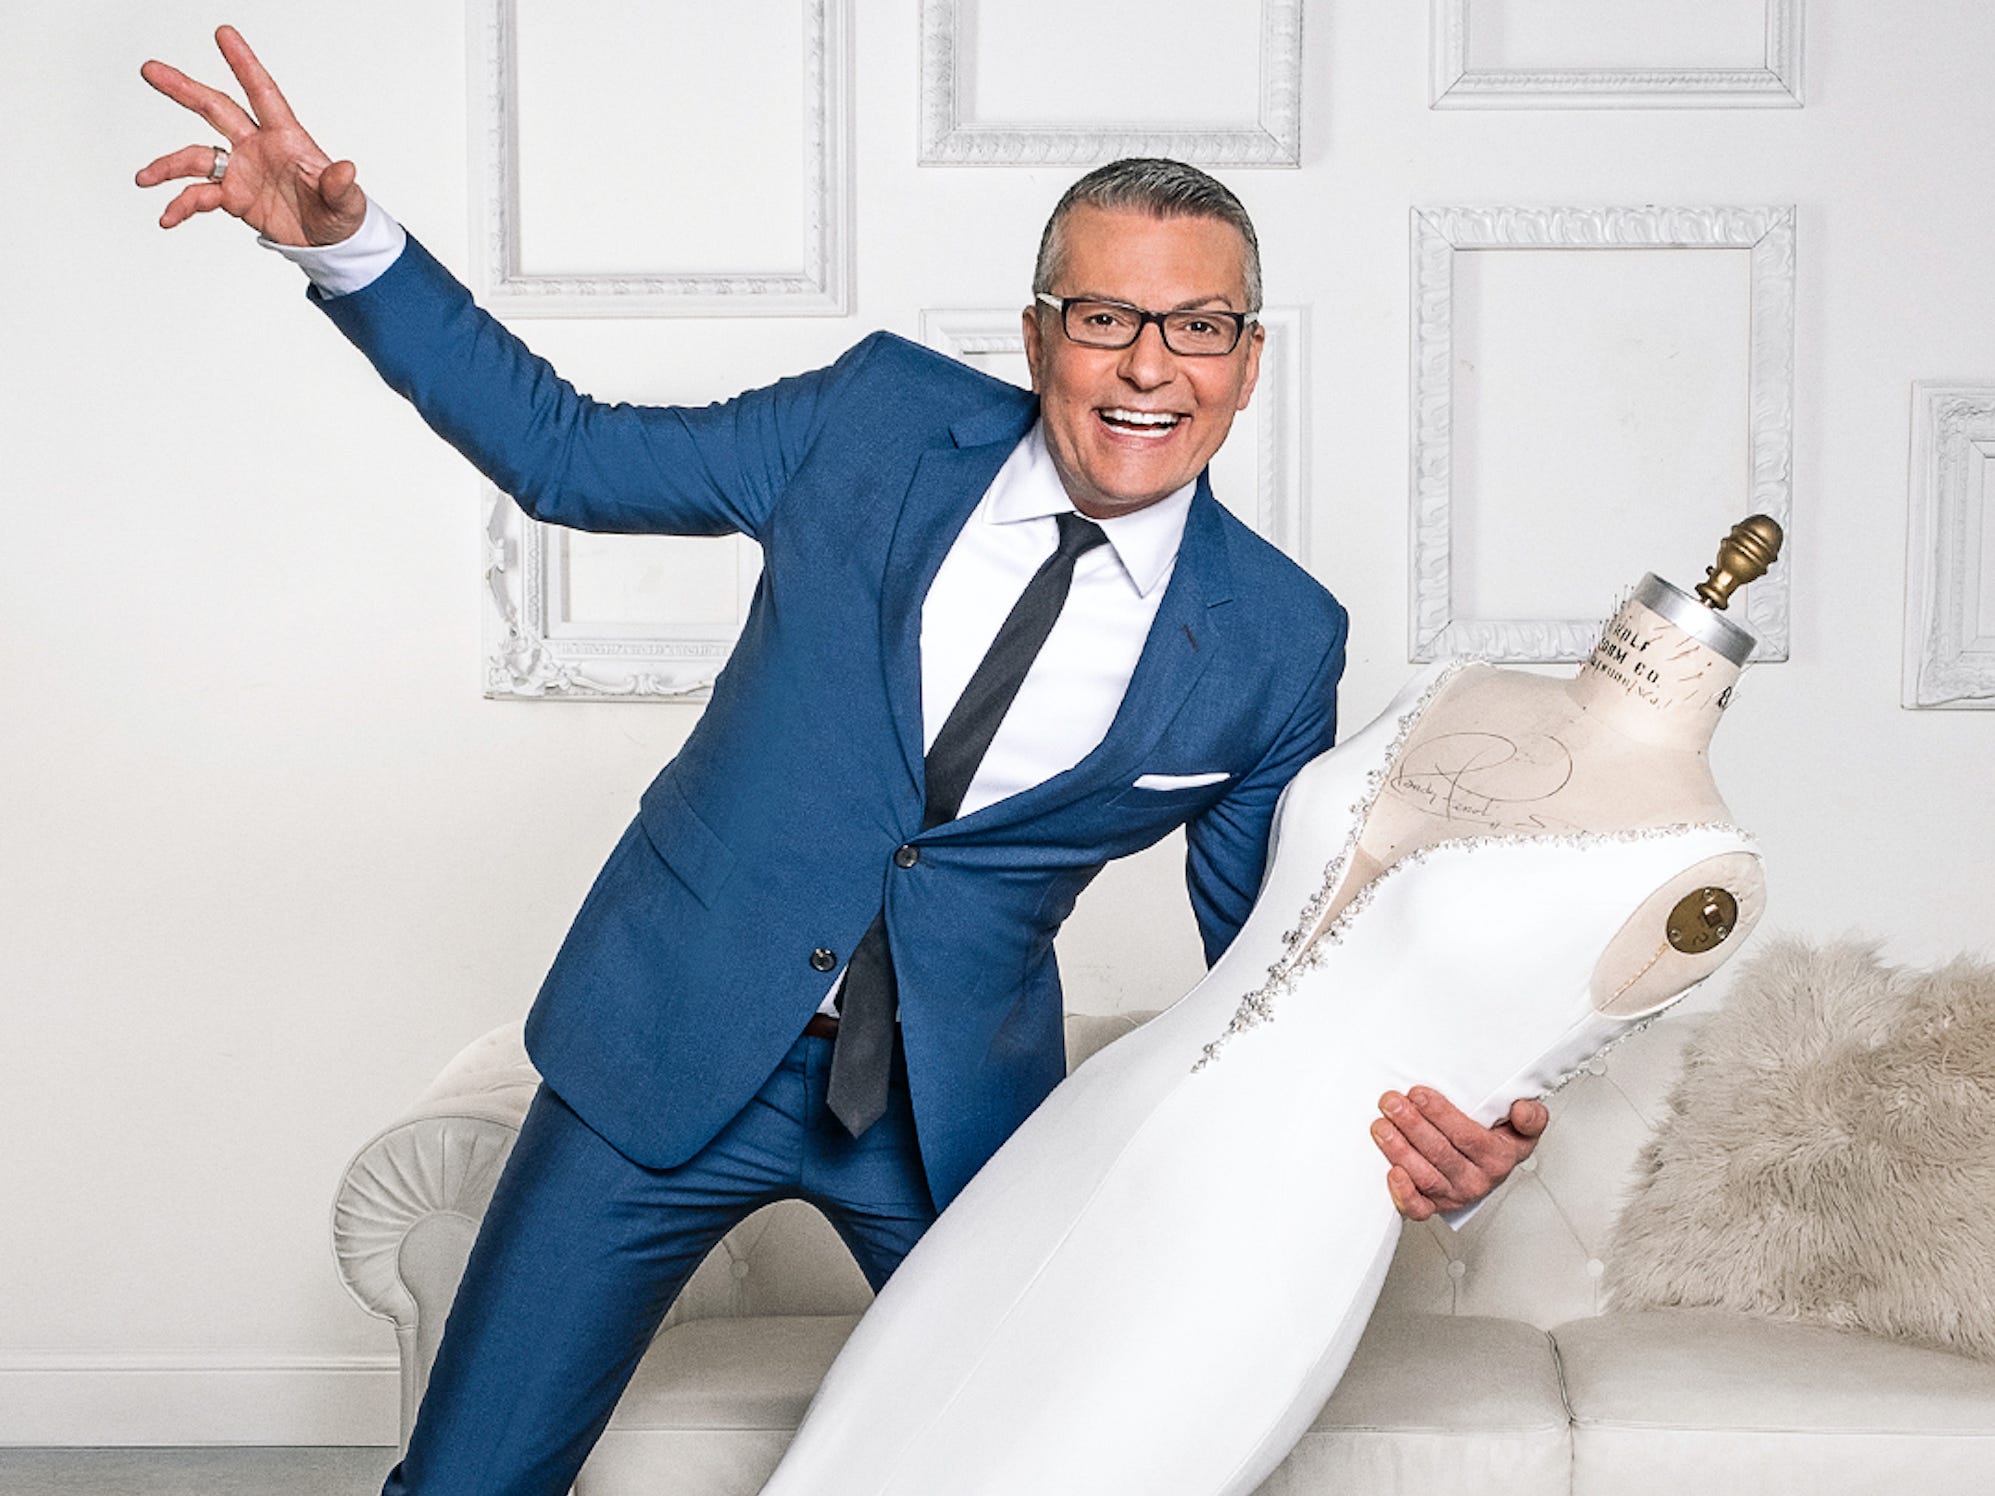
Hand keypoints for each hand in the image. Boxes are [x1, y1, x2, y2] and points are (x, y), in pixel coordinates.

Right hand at [136, 25, 364, 244]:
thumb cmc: (341, 215)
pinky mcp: (232, 196)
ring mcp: (241, 170)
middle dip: (183, 89)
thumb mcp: (347, 202)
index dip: (244, 64)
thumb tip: (347, 169)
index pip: (262, 93)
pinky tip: (168, 217)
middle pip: (215, 109)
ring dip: (169, 166)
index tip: (224, 34)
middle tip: (151, 70)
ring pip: (196, 158)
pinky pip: (199, 196)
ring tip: (145, 178)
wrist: (328, 243)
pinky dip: (182, 205)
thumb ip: (340, 185)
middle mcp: (256, 147)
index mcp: (286, 138)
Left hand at [1369, 1088, 1547, 1221]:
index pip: (1467, 1136)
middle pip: (1440, 1153)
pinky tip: (1390, 1172)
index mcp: (1499, 1158)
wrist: (1491, 1166)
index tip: (1418, 1093)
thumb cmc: (1501, 1141)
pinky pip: (1418, 1208)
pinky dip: (1402, 1194)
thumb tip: (1522, 1110)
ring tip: (1381, 1126)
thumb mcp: (1524, 1126)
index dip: (1440, 1115)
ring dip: (1399, 1150)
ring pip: (1425, 1176)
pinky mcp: (1435, 1206)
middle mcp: (1477, 1180)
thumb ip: (1531, 1117)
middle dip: (1412, 1125)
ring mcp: (1454, 1194)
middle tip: (1391, 1103)